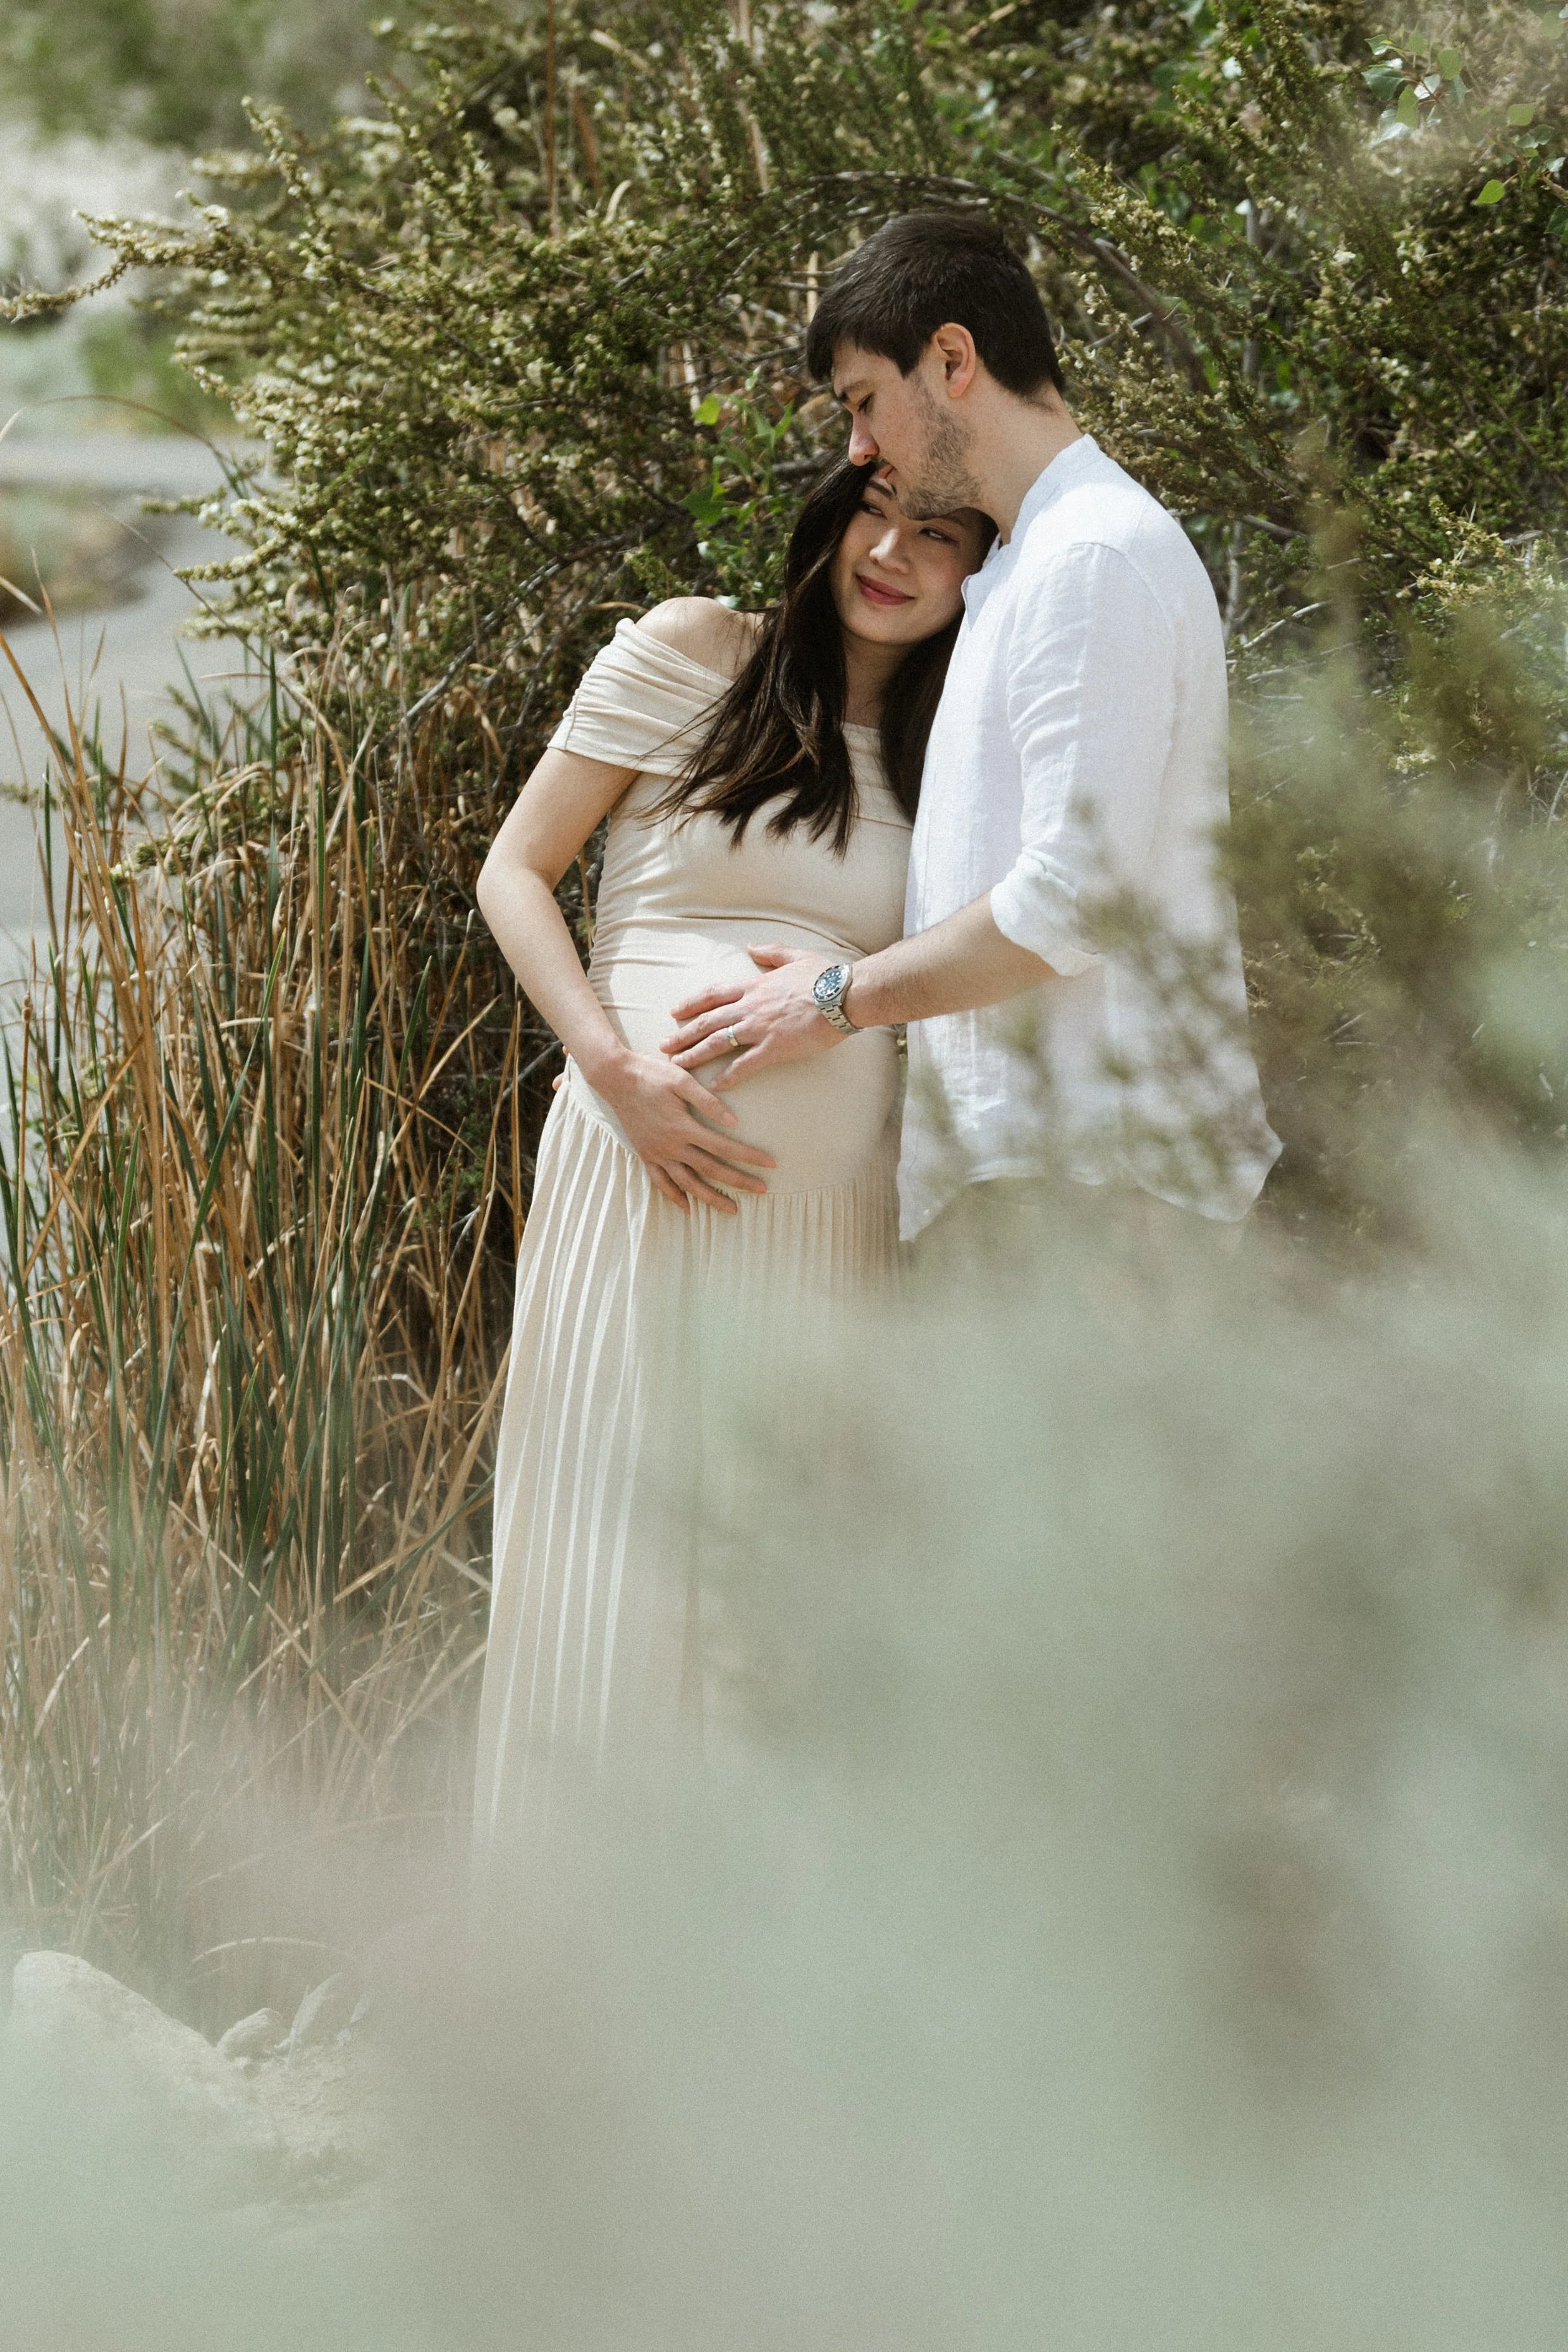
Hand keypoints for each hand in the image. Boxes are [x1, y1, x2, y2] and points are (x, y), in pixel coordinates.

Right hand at [588, 1048, 775, 1213]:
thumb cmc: (651, 1074)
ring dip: (710, 1198)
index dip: (749, 1156)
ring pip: (687, 1183)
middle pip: (711, 1169)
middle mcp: (670, 1145)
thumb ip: (708, 1101)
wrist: (616, 1078)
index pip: (724, 1147)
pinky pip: (661, 1182)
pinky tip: (688, 1208)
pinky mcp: (645, 1155)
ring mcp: (656, 1153)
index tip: (770, 1164)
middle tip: (763, 1190)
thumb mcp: (681, 1079)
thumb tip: (734, 1122)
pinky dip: (675, 1196)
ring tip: (731, 1209)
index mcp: (683, 1126)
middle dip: (739, 1181)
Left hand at [662, 947, 841, 1088]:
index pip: (713, 994)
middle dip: (683, 1034)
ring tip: (677, 1065)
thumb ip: (771, 952)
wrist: (844, 995)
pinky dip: (728, 1076)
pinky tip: (715, 1085)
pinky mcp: (774, 1047)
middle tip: (664, 1045)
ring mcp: (760, 1027)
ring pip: (718, 1041)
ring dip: (695, 1054)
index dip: (691, 1003)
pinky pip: (745, 1065)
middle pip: (708, 1020)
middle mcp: (750, 1006)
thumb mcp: (795, 956)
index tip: (674, 1011)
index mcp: (754, 986)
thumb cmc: (824, 977)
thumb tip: (752, 946)